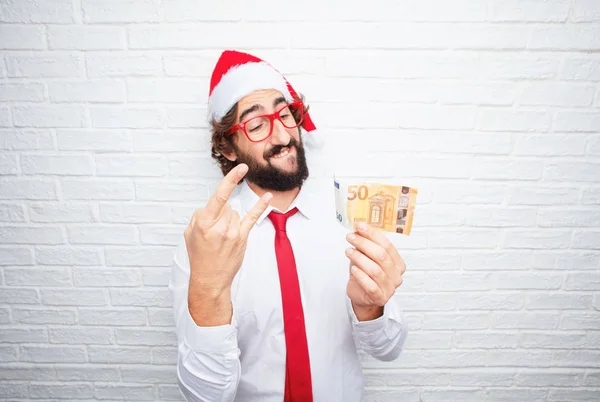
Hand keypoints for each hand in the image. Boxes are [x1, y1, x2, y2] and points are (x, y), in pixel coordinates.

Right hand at [184, 164, 271, 296]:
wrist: (210, 279)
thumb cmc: (199, 256)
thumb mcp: (189, 233)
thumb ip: (199, 215)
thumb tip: (212, 206)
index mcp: (204, 223)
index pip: (219, 196)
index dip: (231, 180)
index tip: (240, 168)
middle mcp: (220, 226)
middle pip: (227, 206)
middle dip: (220, 213)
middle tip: (214, 231)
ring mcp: (233, 232)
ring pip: (235, 213)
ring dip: (230, 220)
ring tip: (222, 237)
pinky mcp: (242, 238)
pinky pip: (253, 218)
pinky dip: (261, 206)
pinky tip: (267, 197)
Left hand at [345, 222, 405, 320]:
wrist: (363, 297)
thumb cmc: (366, 275)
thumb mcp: (366, 258)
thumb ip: (366, 245)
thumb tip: (358, 229)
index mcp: (398, 263)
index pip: (387, 245)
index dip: (372, 234)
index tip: (359, 226)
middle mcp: (396, 275)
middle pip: (381, 256)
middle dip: (364, 244)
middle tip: (350, 237)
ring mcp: (389, 288)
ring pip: (375, 270)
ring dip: (359, 258)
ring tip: (348, 251)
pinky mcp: (380, 298)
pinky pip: (371, 285)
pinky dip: (361, 276)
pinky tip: (353, 269)